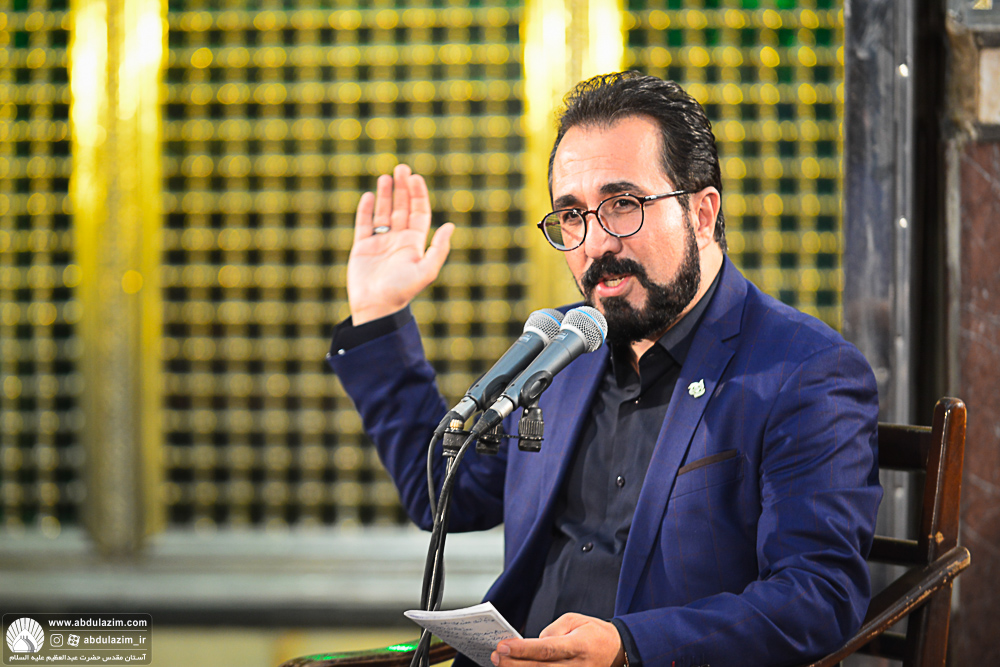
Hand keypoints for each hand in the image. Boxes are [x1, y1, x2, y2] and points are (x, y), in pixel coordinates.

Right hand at [347, 163, 453, 324]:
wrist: (376, 307)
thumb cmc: (403, 291)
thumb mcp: (426, 270)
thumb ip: (438, 248)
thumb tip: (450, 225)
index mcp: (414, 244)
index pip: (418, 213)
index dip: (418, 194)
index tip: (416, 178)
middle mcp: (398, 240)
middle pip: (402, 208)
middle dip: (402, 188)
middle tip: (401, 168)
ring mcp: (380, 243)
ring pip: (384, 212)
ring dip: (386, 194)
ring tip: (386, 176)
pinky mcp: (362, 248)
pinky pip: (364, 224)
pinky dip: (366, 209)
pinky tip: (370, 196)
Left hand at [491, 614, 624, 666]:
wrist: (618, 650)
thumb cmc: (593, 632)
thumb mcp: (575, 620)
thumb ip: (552, 631)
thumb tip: (532, 644)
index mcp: (577, 646)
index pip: (546, 649)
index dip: (522, 649)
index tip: (503, 646)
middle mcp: (576, 666)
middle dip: (513, 664)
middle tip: (496, 656)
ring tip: (501, 664)